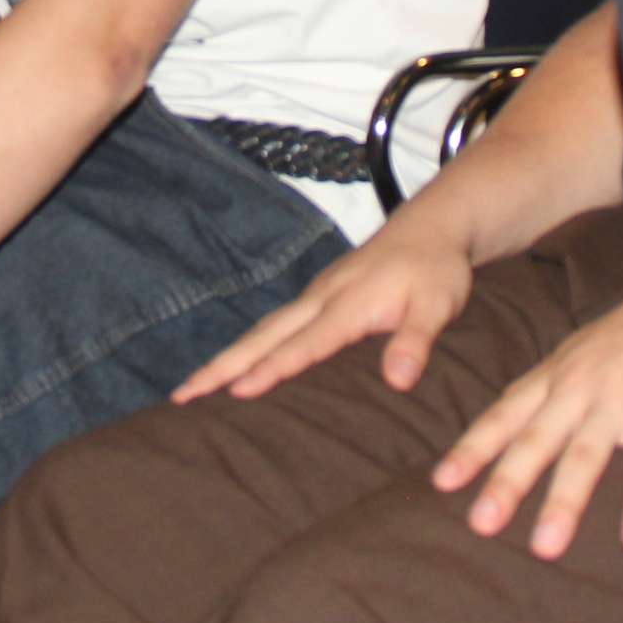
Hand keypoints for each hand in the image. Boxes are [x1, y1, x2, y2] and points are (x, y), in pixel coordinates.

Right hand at [175, 223, 473, 401]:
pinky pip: (273, 327)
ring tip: (191, 389)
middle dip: (222, 366)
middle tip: (183, 395)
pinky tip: (233, 369)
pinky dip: (246, 349)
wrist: (431, 228)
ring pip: (261, 331)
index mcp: (348, 304)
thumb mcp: (439, 304)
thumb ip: (416, 340)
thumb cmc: (437, 270)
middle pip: (263, 337)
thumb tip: (397, 381)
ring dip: (225, 359)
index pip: (304, 344)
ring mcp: (314, 296)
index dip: (273, 369)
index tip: (237, 392)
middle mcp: (320, 299)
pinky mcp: (316, 299)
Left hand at [428, 278, 622, 557]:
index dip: (474, 448)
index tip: (443, 482)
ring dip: (565, 502)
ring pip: (585, 455)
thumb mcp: (583, 351)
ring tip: (545, 548)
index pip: (505, 414)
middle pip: (535, 440)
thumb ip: (554, 386)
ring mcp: (620, 399)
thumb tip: (519, 416)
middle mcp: (579, 388)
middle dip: (506, 483)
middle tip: (480, 525)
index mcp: (557, 375)